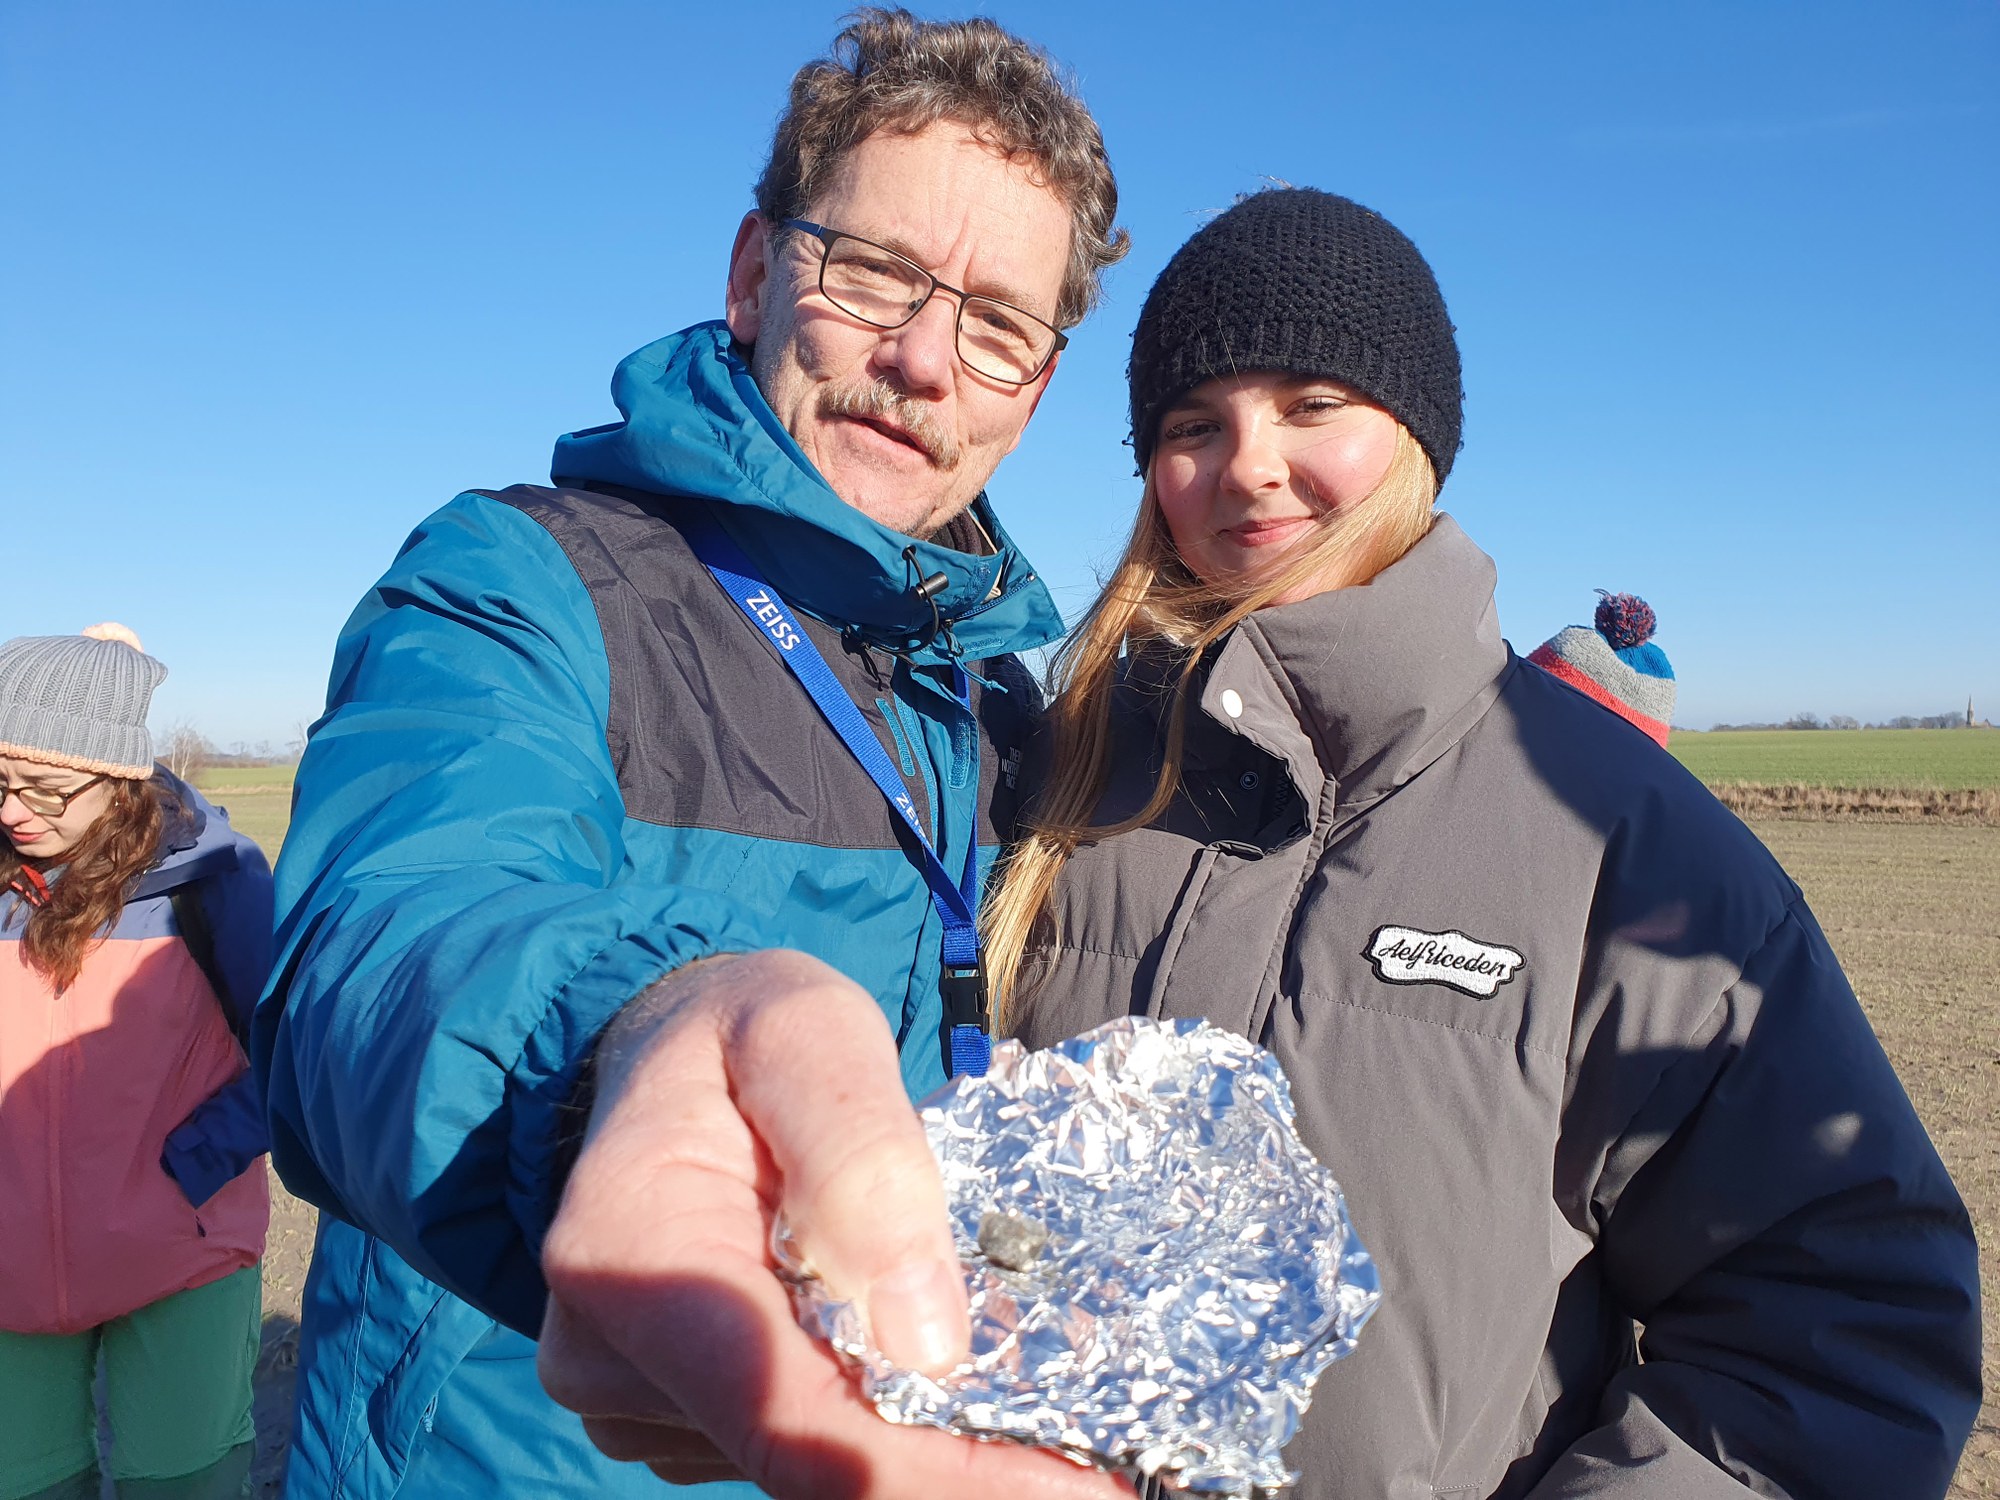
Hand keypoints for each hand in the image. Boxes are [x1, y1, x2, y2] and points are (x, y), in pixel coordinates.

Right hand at [538, 949, 1131, 1497]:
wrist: (663, 1052)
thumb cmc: (745, 1029)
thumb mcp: (813, 1031)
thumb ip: (863, 1160)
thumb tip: (924, 1344)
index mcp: (630, 1253)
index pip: (794, 1421)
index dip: (942, 1477)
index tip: (1077, 1490)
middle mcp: (608, 1355)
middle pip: (814, 1462)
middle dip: (962, 1460)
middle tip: (1098, 1460)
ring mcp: (634, 1398)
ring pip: (813, 1463)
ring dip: (927, 1438)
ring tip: (1033, 1385)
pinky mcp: (674, 1416)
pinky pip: (800, 1443)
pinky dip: (883, 1421)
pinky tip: (936, 1366)